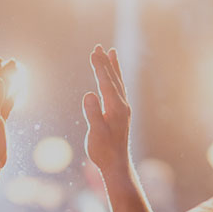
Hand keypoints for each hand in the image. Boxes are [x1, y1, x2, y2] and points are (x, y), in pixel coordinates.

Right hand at [83, 44, 130, 172]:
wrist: (116, 164)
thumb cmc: (103, 151)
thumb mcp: (95, 133)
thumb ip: (93, 114)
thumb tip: (89, 94)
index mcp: (115, 108)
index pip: (106, 82)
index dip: (99, 67)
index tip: (94, 52)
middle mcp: (122, 106)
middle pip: (113, 78)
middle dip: (105, 62)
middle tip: (98, 46)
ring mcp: (123, 109)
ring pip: (117, 83)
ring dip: (113, 67)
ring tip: (111, 53)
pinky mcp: (121, 113)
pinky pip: (118, 90)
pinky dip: (115, 79)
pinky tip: (112, 77)